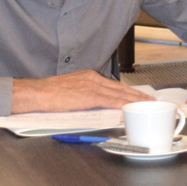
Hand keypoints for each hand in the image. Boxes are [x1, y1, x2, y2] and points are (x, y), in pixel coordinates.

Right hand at [10, 70, 152, 112]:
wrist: (36, 93)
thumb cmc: (47, 95)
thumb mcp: (69, 93)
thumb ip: (84, 98)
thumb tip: (94, 107)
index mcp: (87, 77)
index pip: (113, 84)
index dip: (128, 91)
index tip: (138, 95)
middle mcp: (92, 78)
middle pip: (120, 87)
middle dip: (136, 94)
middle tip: (150, 100)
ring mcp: (91, 86)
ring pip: (119, 93)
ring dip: (134, 99)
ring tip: (146, 104)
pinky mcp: (88, 96)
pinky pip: (110, 100)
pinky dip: (122, 104)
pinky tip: (130, 108)